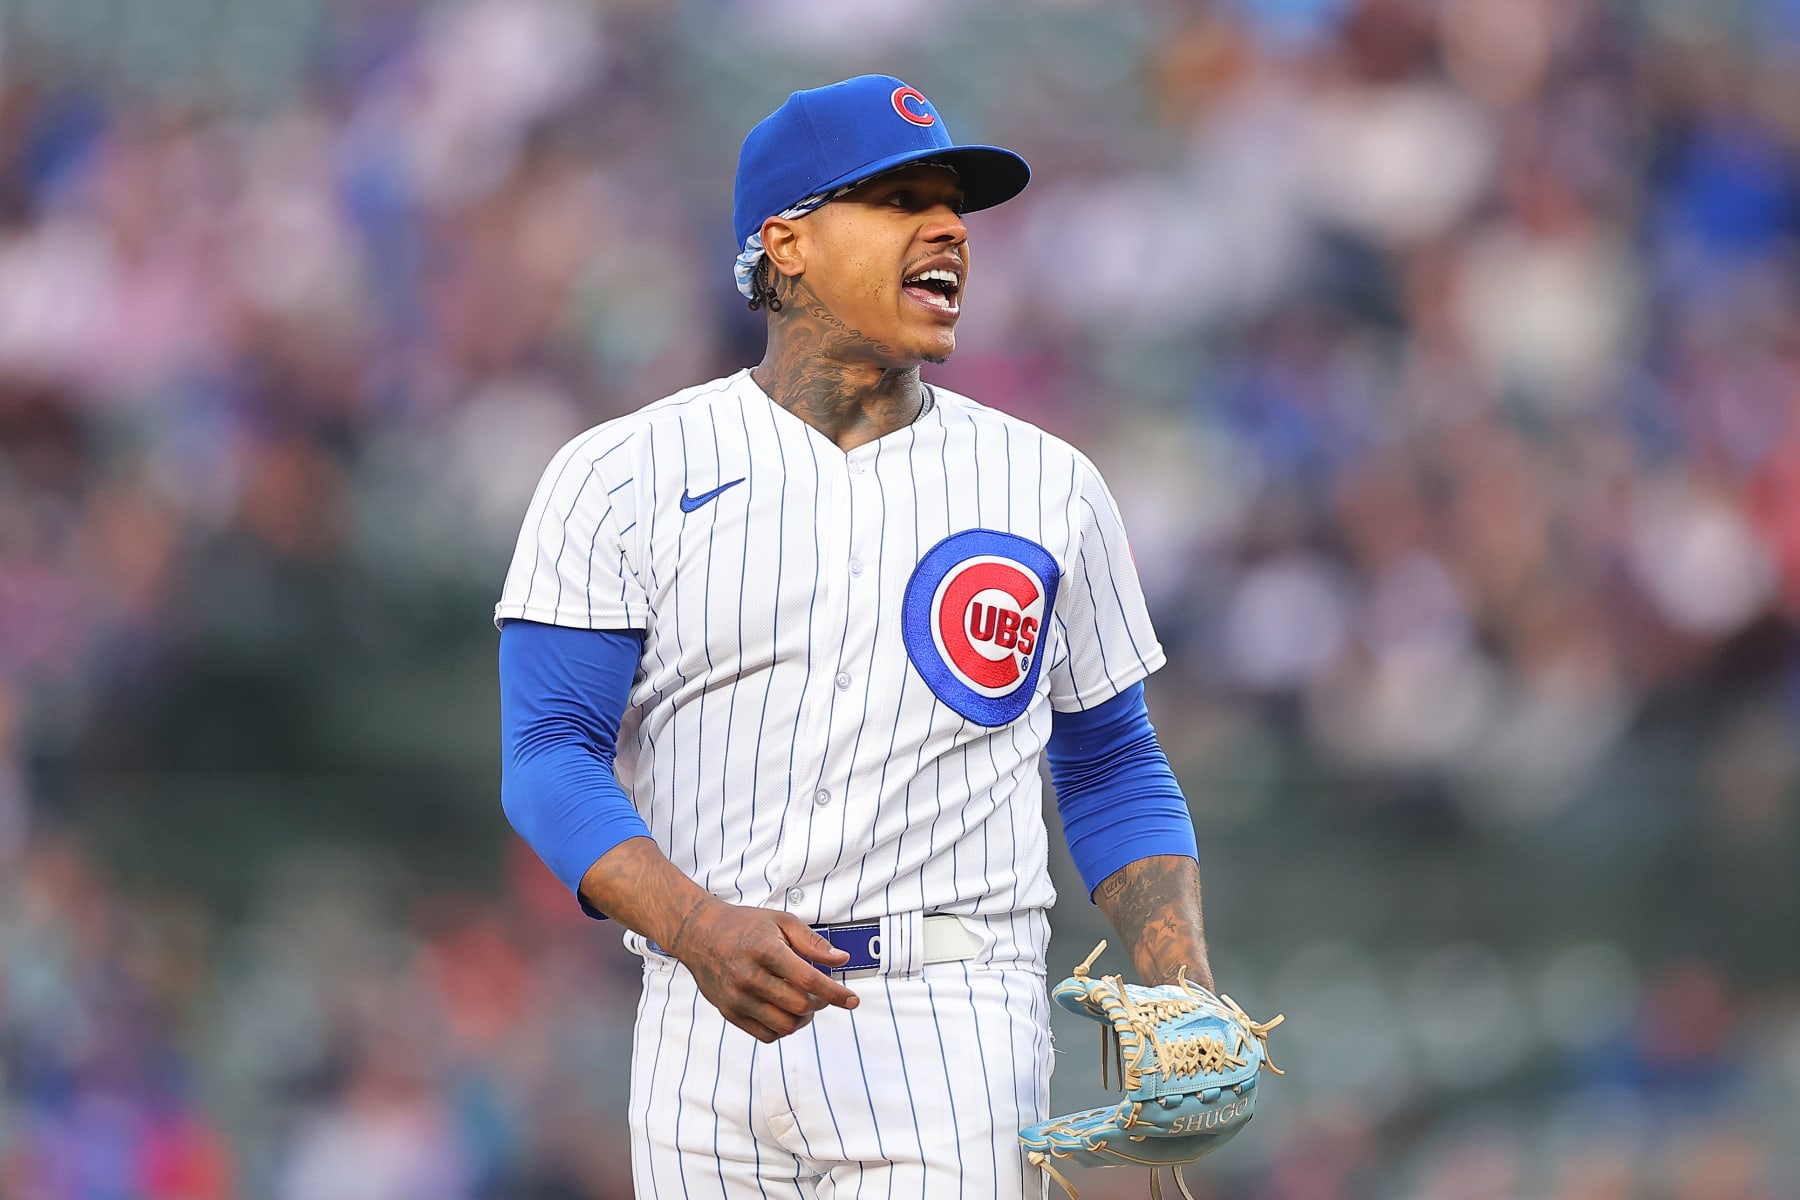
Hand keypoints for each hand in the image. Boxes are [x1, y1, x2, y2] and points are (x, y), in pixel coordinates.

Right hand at [667, 897, 861, 1041]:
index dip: (836, 994)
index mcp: (765, 950)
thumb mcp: (781, 921)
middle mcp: (749, 976)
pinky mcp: (729, 1012)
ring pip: (784, 1026)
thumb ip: (813, 942)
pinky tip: (785, 1012)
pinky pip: (766, 1035)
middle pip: (799, 1006)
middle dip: (820, 1004)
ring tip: (804, 1004)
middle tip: (822, 995)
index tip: (852, 1000)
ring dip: (804, 1019)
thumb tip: (841, 960)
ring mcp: (737, 998)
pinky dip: (783, 1029)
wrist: (699, 933)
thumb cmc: (744, 925)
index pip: (809, 980)